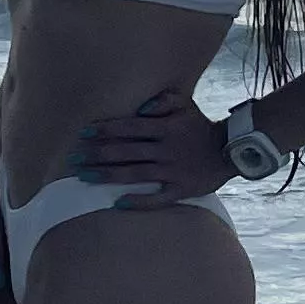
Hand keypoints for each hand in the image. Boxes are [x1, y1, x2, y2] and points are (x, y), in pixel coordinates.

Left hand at [70, 85, 232, 203]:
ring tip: (85, 177)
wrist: (230, 150)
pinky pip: (158, 198)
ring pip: (135, 173)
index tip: (84, 133)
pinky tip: (118, 203)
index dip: (105, 130)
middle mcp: (166, 149)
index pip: (129, 128)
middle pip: (126, 152)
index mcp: (165, 128)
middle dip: (97, 154)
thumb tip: (140, 107)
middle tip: (73, 159)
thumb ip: (163, 100)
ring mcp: (173, 171)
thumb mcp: (185, 104)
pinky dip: (139, 201)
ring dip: (109, 175)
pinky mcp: (182, 189)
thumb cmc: (201, 126)